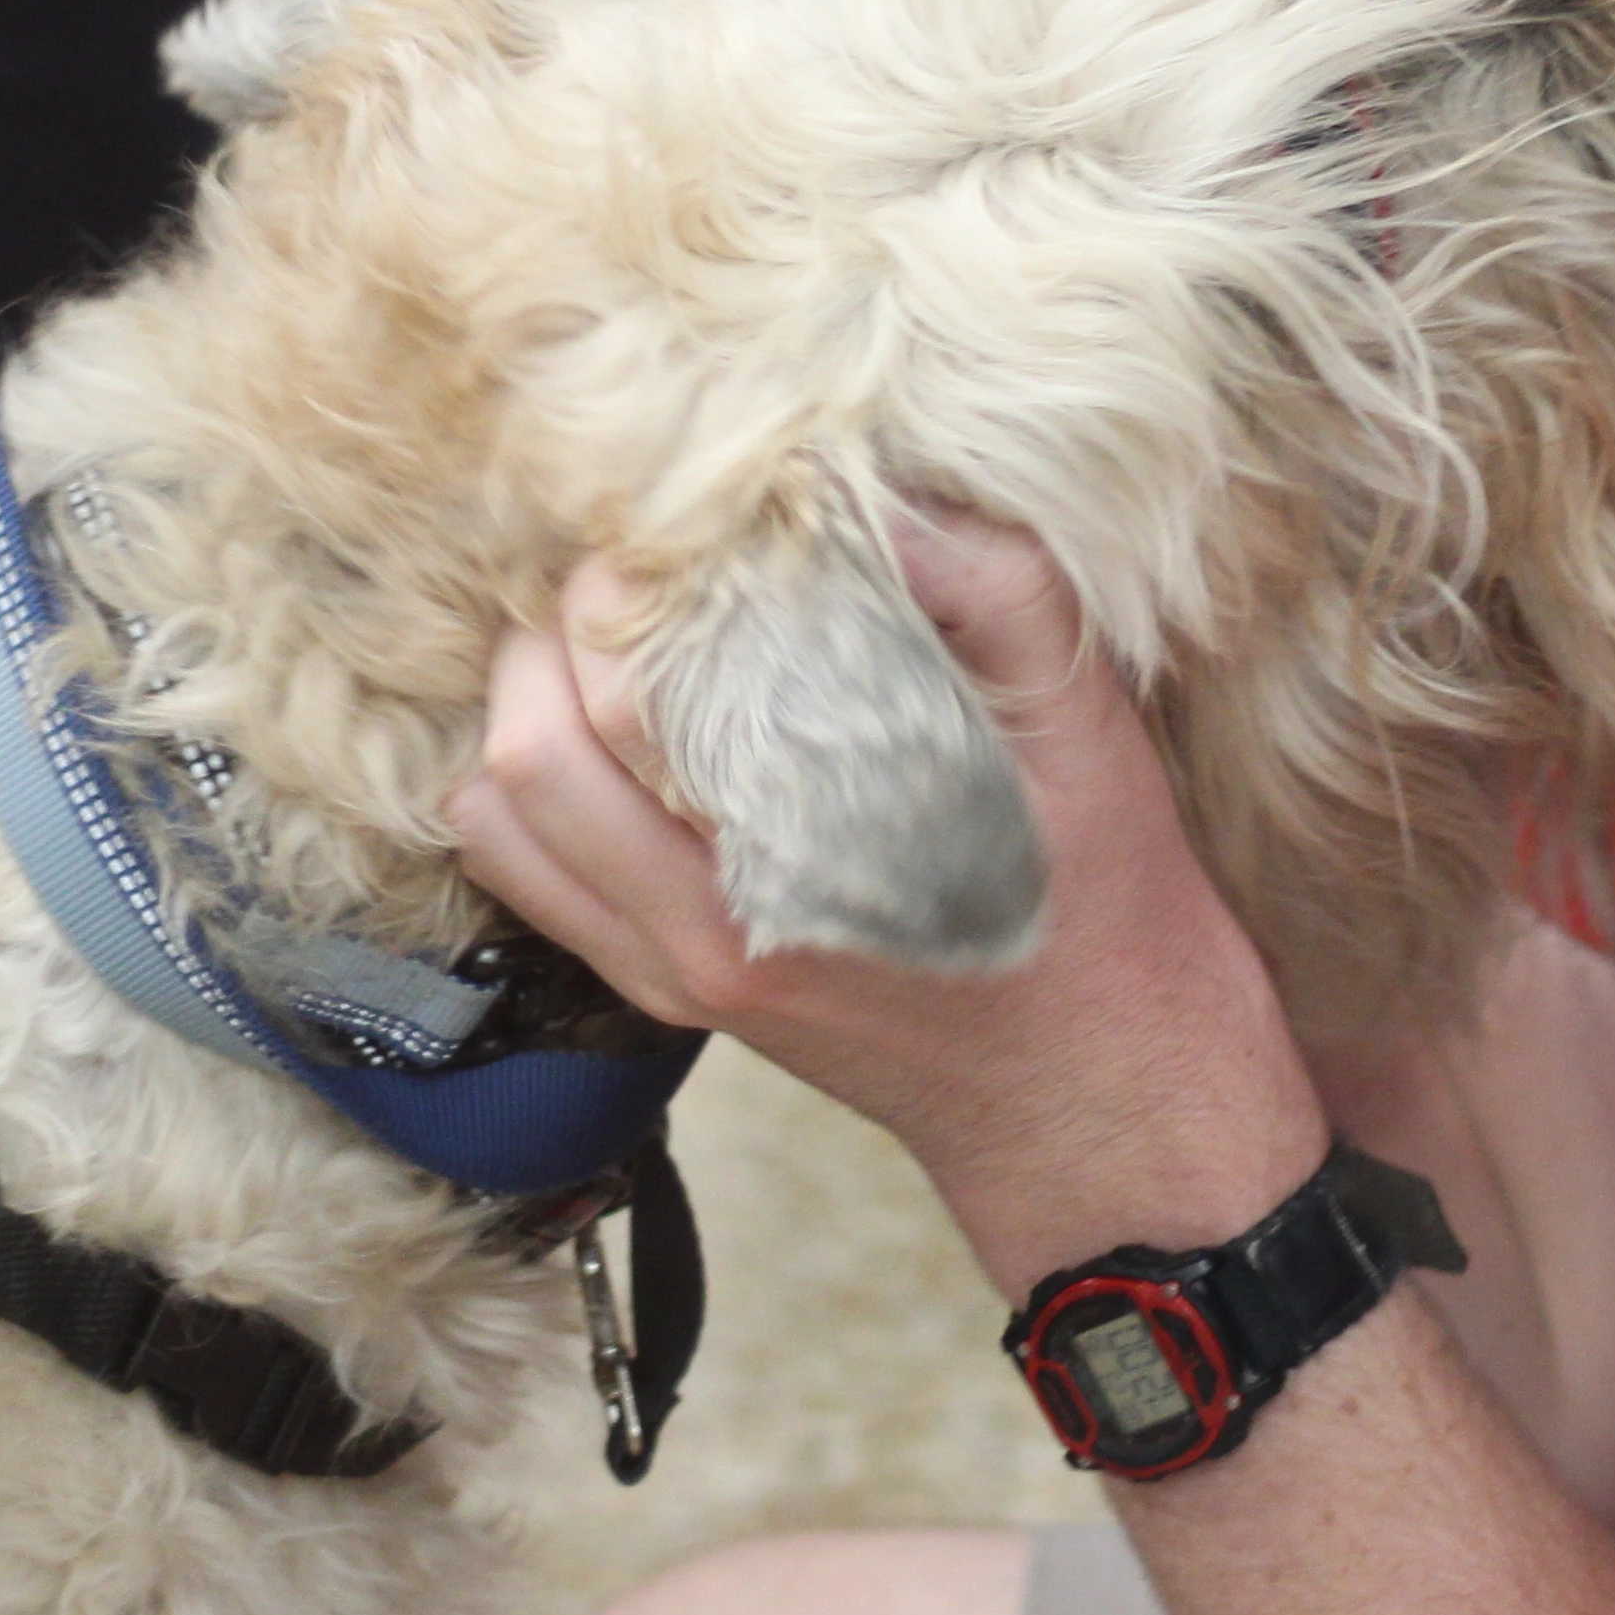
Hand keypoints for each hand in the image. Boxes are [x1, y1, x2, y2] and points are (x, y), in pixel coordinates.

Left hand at [451, 520, 1329, 1279]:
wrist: (1110, 1118)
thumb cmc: (1112, 933)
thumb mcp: (1095, 753)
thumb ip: (1003, 605)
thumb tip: (892, 496)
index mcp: (789, 880)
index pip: (613, 705)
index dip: (617, 586)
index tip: (673, 519)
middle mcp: (700, 941)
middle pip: (518, 759)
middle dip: (545, 636)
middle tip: (627, 562)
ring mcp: (674, 977)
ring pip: (502, 825)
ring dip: (522, 710)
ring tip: (607, 635)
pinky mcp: (676, 992)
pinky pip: (540, 879)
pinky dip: (534, 787)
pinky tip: (612, 722)